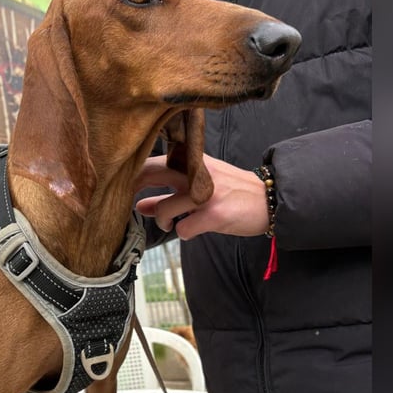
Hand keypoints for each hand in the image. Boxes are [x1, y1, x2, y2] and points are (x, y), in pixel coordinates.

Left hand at [135, 155, 268, 239]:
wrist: (269, 200)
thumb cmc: (232, 192)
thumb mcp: (201, 185)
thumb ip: (170, 192)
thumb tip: (139, 204)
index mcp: (193, 161)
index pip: (154, 159)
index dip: (133, 173)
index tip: (122, 186)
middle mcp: (197, 174)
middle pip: (152, 173)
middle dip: (135, 188)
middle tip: (132, 203)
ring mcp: (205, 194)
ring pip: (164, 207)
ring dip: (161, 220)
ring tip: (168, 224)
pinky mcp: (214, 215)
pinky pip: (183, 229)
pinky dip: (184, 233)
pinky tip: (191, 231)